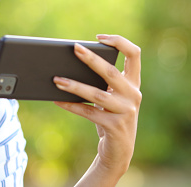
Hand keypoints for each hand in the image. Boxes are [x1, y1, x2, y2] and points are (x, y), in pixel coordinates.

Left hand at [53, 34, 141, 183]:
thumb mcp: (112, 97)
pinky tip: (56, 99)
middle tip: (74, 48)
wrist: (120, 151)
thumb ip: (103, 81)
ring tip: (56, 79)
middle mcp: (133, 95)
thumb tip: (72, 63)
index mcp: (133, 83)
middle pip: (111, 72)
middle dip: (91, 59)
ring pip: (96, 94)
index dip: (119, 42)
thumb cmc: (111, 116)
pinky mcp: (114, 126)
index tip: (100, 38)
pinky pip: (88, 112)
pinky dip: (71, 105)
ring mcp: (126, 111)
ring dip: (74, 85)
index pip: (134, 54)